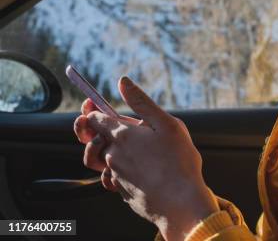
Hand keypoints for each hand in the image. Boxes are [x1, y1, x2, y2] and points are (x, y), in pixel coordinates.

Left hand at [73, 77, 219, 240]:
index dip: (91, 109)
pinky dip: (115, 172)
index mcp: (122, 135)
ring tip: (117, 150)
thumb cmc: (178, 161)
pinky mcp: (122, 192)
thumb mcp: (166, 124)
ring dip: (103, 152)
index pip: (95, 119)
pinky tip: (132, 170)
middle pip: (93, 139)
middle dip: (94, 131)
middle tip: (103, 126)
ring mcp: (115, 175)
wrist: (181, 202)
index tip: (90, 104)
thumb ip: (142, 102)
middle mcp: (112, 155)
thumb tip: (123, 82)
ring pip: (100, 160)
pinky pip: (111, 179)